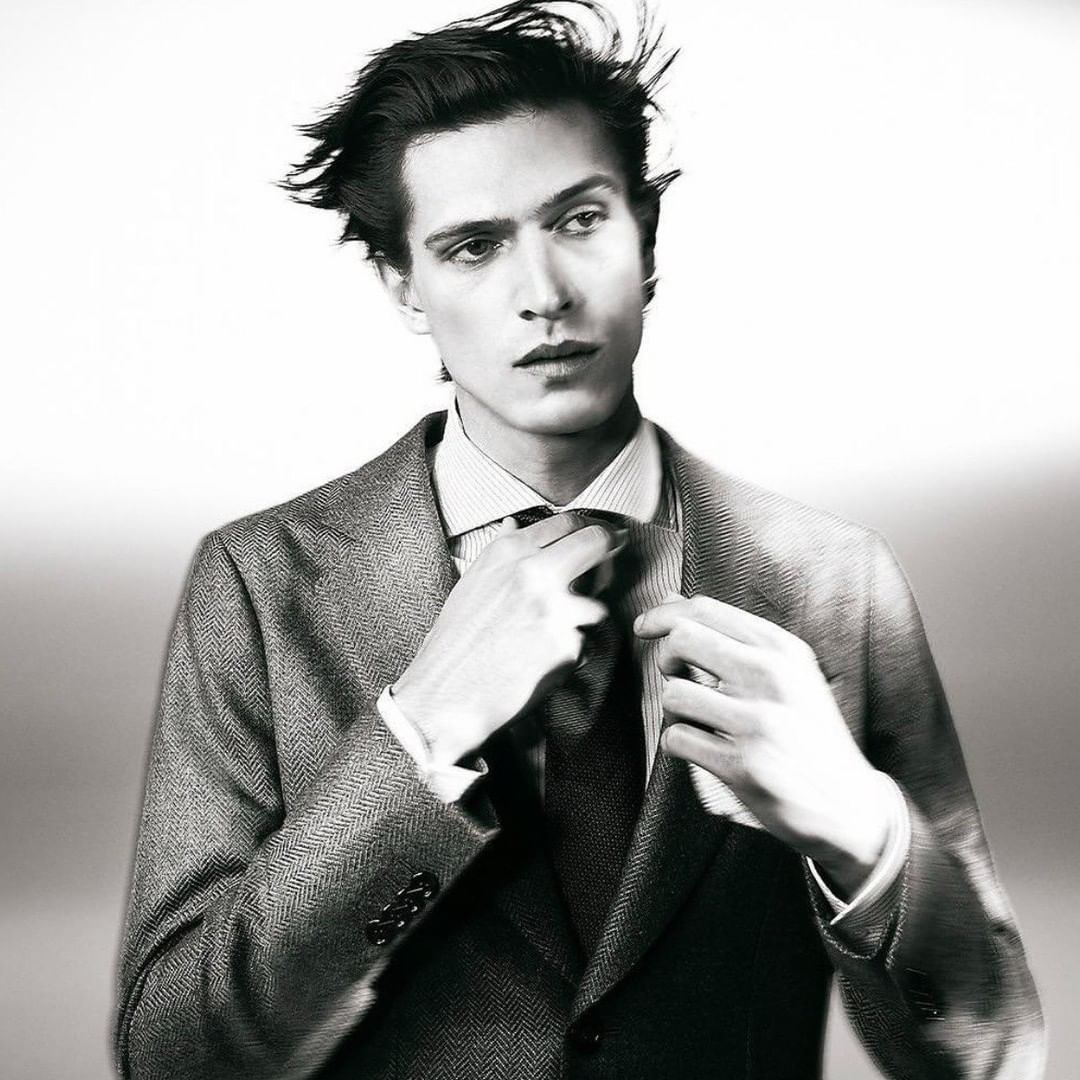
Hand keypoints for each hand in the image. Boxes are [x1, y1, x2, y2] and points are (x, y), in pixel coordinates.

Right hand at [393, 513, 621, 766]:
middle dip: (610, 548)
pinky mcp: (568, 646)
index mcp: (509, 553)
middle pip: (597, 543)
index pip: (567, 523)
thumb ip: (500, 551)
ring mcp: (555, 609)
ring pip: (597, 603)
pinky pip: (582, 644)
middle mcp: (535, 573)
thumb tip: (513, 523)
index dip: (588, 528)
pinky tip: (540, 661)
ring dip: (585, 619)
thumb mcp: (471, 583)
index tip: (598, 537)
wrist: (447, 693)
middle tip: (614, 555)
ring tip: (557, 634)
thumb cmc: (454, 642)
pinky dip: (568, 653)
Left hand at [635, 595, 891, 895]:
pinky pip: (677, 738)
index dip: (664, 614)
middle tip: (674, 674)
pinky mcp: (742, 765)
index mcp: (783, 650)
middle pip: (681, 640)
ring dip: (674, 709)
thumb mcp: (785, 674)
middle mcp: (771, 678)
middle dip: (665, 658)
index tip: (646, 627)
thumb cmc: (808, 733)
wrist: (848, 804)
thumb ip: (729, 636)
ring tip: (699, 720)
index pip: (705, 610)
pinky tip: (704, 748)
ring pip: (674, 694)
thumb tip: (669, 601)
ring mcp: (757, 722)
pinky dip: (679, 743)